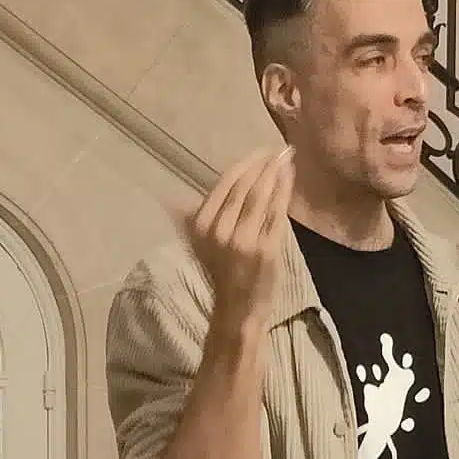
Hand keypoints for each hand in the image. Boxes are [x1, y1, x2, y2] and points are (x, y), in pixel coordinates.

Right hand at [182, 146, 294, 340]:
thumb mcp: (199, 245)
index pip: (225, 183)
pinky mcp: (267, 249)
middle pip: (245, 186)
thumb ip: (190, 220)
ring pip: (262, 196)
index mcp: (201, 225)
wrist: (237, 309)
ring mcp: (245, 240)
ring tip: (287, 158)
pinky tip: (290, 178)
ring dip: (277, 172)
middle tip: (279, 150)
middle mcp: (220, 230)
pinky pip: (277, 212)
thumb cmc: (221, 274)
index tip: (260, 152)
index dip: (245, 164)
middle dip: (264, 164)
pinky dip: (285, 191)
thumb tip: (168, 201)